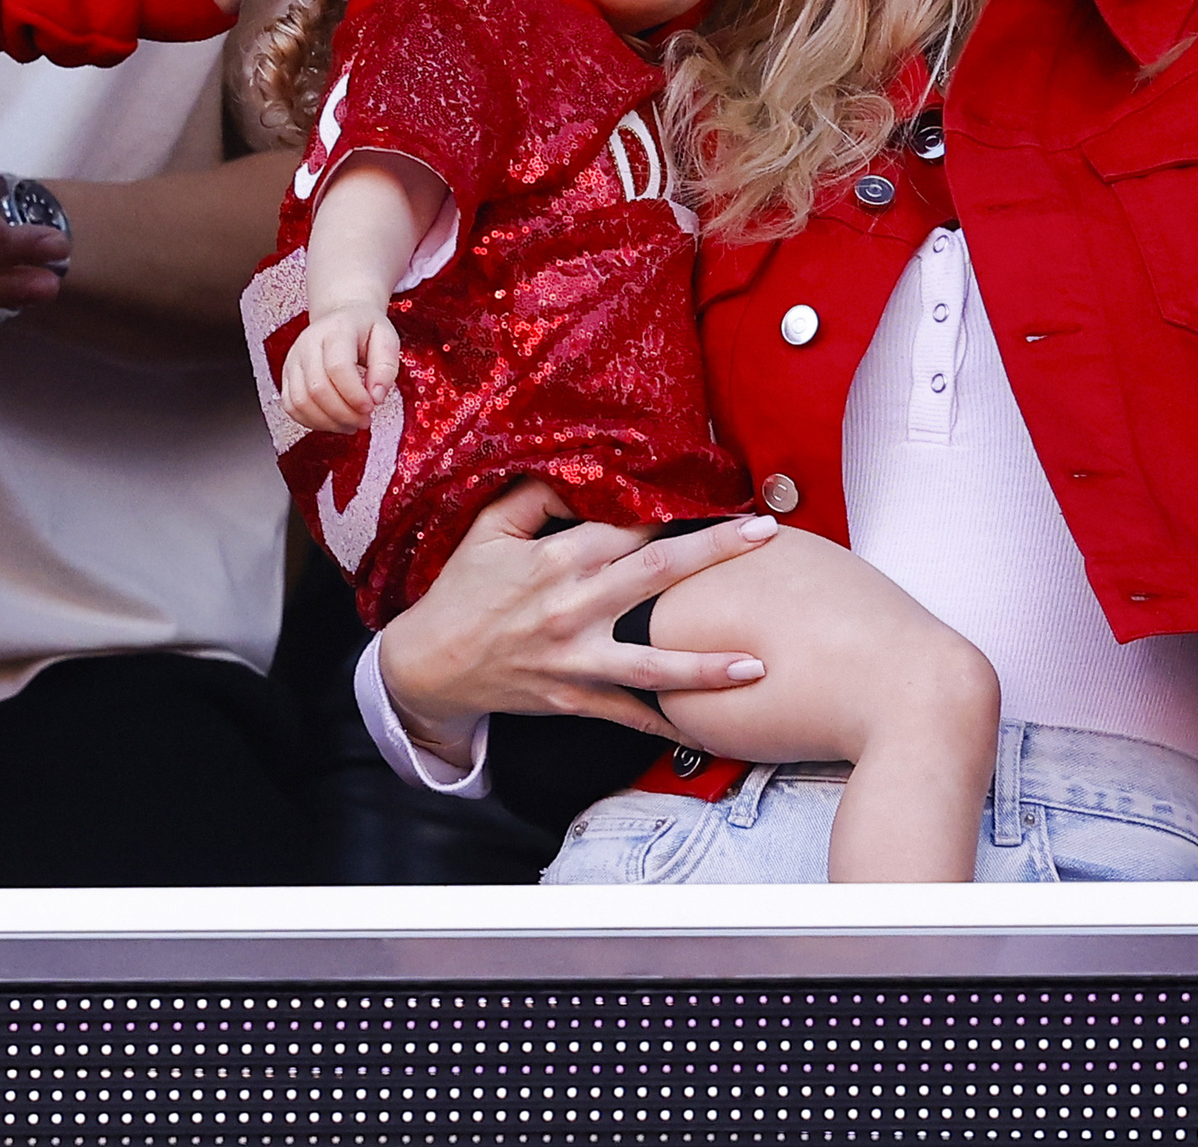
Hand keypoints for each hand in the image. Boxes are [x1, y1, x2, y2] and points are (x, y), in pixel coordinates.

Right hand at [280, 301, 400, 432]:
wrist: (342, 317)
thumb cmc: (365, 330)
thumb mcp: (387, 338)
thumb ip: (386, 367)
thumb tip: (376, 396)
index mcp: (335, 330)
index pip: (338, 367)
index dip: (354, 395)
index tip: (371, 406)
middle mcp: (308, 343)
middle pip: (317, 388)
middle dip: (344, 413)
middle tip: (364, 420)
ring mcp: (294, 360)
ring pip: (300, 402)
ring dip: (328, 422)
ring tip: (350, 423)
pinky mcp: (287, 375)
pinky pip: (291, 407)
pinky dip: (311, 421)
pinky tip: (333, 421)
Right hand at [372, 479, 778, 749]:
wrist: (430, 663)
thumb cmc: (463, 591)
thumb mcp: (487, 531)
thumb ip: (534, 496)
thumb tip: (580, 471)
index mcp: (556, 558)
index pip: (629, 527)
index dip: (676, 510)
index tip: (719, 498)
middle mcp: (572, 606)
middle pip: (657, 575)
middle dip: (715, 553)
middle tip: (766, 535)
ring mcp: (575, 658)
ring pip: (652, 664)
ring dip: (706, 665)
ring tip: (758, 665)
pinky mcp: (573, 697)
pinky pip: (628, 714)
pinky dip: (666, 722)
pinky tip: (706, 726)